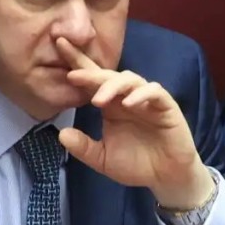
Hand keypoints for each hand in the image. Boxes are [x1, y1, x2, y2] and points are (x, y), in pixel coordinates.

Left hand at [55, 38, 213, 209]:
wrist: (166, 179)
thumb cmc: (136, 165)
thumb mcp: (103, 159)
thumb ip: (83, 148)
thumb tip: (61, 134)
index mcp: (110, 105)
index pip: (92, 80)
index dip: (77, 63)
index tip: (58, 46)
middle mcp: (126, 97)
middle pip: (108, 75)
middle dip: (90, 73)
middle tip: (73, 75)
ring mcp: (147, 100)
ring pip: (130, 79)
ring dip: (113, 86)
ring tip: (98, 100)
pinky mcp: (166, 106)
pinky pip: (154, 92)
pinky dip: (141, 94)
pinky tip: (128, 104)